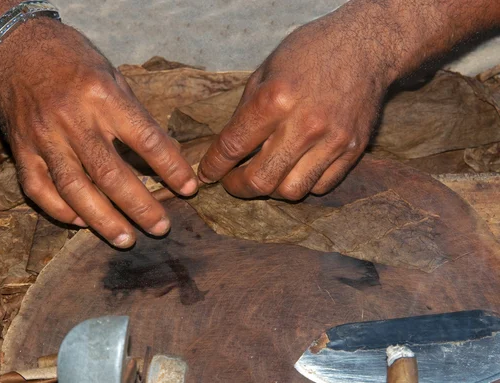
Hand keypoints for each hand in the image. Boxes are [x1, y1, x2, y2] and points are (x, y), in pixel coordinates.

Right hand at [0, 19, 196, 247]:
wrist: (13, 45)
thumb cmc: (69, 57)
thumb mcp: (111, 73)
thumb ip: (131, 114)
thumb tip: (159, 152)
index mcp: (103, 96)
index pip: (147, 140)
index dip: (172, 168)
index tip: (189, 188)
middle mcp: (73, 120)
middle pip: (111, 175)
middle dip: (141, 207)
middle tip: (161, 227)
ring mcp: (44, 138)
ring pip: (76, 191)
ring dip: (104, 221)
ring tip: (126, 239)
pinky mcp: (21, 149)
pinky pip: (39, 190)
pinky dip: (60, 211)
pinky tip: (80, 223)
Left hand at [198, 9, 397, 199]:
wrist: (365, 47)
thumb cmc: (309, 53)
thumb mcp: (265, 71)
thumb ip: (245, 112)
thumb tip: (227, 148)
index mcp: (275, 99)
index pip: (233, 146)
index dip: (213, 166)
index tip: (206, 174)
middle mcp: (304, 125)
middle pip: (260, 180)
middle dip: (237, 186)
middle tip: (231, 181)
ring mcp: (332, 141)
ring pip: (291, 191)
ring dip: (270, 189)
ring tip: (264, 175)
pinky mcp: (353, 150)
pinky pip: (320, 186)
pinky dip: (301, 183)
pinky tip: (293, 169)